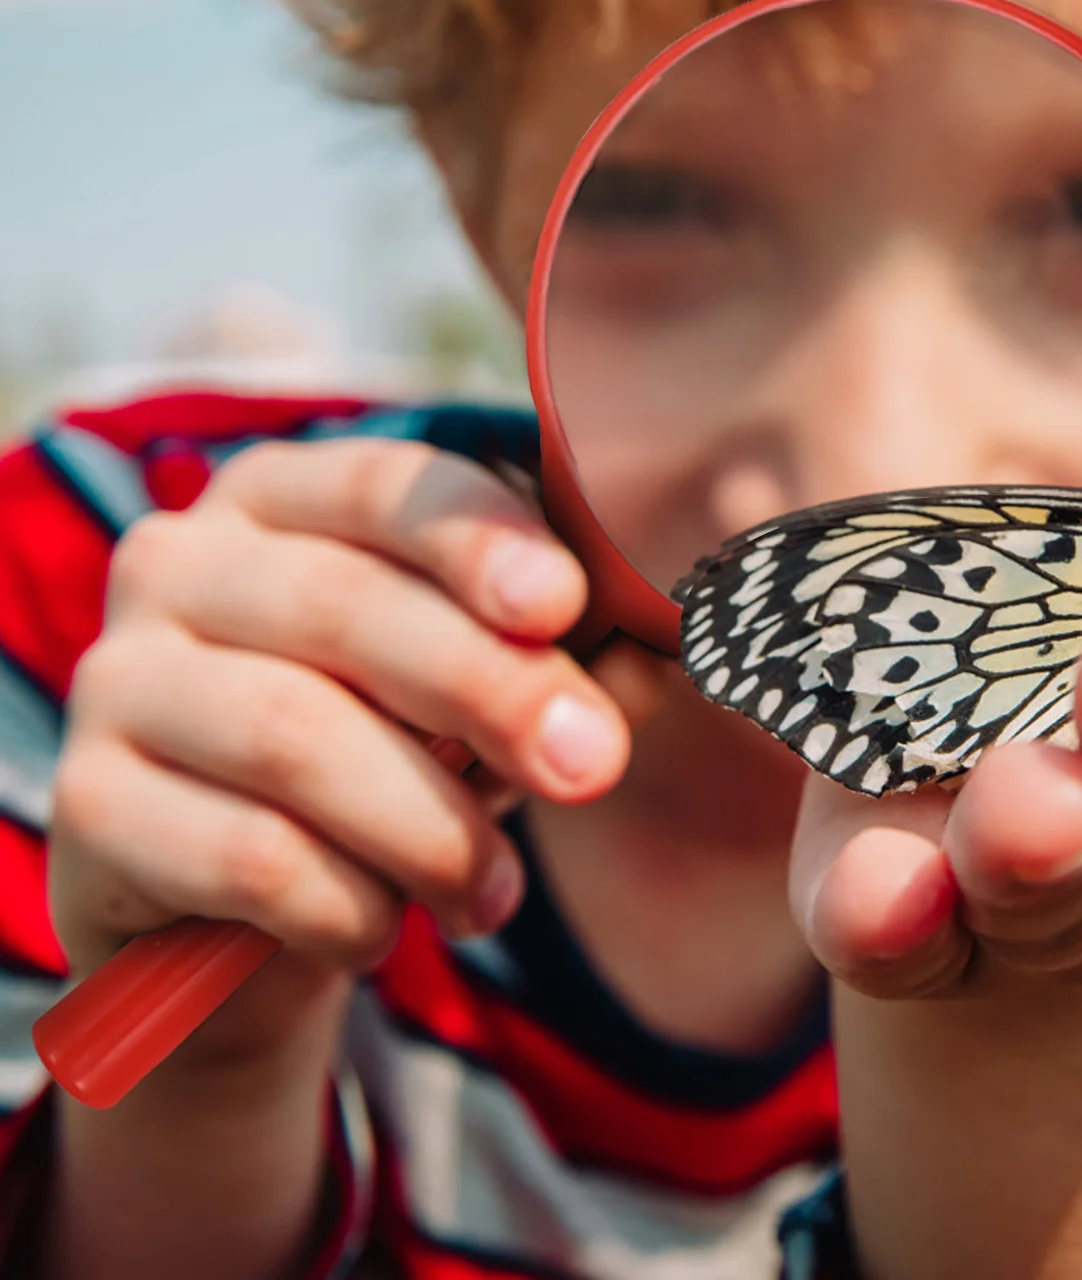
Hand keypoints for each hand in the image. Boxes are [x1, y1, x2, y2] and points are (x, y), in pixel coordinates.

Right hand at [50, 438, 629, 1068]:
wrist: (243, 905)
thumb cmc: (389, 752)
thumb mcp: (469, 688)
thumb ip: (550, 653)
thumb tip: (659, 649)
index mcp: (286, 496)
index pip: (391, 486)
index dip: (481, 540)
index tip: (564, 604)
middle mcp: (183, 561)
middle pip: (348, 609)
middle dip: (491, 692)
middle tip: (591, 768)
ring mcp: (118, 677)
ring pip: (297, 737)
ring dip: (429, 826)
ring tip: (496, 891)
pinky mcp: (89, 803)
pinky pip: (243, 854)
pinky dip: (343, 903)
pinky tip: (384, 928)